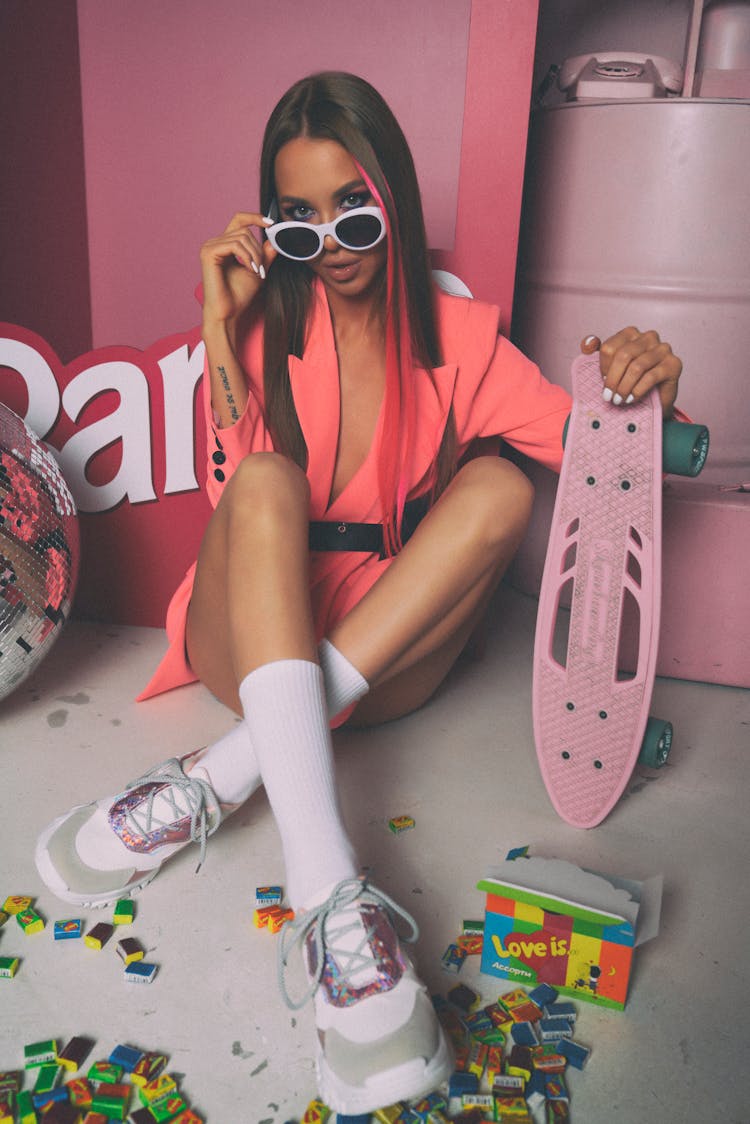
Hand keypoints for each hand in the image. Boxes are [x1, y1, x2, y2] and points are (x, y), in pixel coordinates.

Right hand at [200, 212, 277, 327]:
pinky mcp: (208, 253)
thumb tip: (273, 239)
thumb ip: (265, 255)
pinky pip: (235, 245)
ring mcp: (209, 247)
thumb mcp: (258, 271)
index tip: (271, 223)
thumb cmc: (239, 296)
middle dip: (258, 249)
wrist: (228, 313)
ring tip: (256, 271)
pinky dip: (247, 256)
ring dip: (255, 255)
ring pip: (241, 237)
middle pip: (244, 230)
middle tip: (261, 268)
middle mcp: (214, 243)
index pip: (239, 220)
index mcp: (224, 245)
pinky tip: (250, 269)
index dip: (254, 218)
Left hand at [581, 328, 681, 417]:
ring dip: (624, 387)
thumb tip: (587, 344)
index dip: (603, 368)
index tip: (603, 382)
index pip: (609, 348)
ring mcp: (663, 349)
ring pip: (637, 367)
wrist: (654, 400)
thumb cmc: (631, 382)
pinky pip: (651, 376)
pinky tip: (632, 399)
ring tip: (619, 400)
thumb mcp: (611, 367)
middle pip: (623, 356)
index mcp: (631, 334)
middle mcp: (649, 337)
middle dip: (613, 379)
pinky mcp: (674, 364)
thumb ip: (598, 353)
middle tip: (609, 397)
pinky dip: (638, 390)